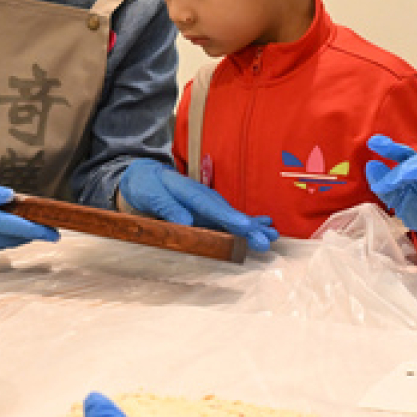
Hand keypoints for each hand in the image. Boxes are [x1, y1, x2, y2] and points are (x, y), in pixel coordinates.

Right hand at [0, 166, 58, 251]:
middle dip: (29, 236)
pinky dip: (0, 239)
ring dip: (16, 239)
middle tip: (49, 229)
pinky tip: (7, 231)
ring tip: (33, 230)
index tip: (51, 231)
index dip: (32, 229)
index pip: (8, 225)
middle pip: (6, 239)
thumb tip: (11, 197)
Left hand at [118, 159, 277, 251]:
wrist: (146, 177)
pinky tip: (264, 228)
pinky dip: (246, 224)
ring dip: (252, 228)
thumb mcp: (150, 194)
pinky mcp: (208, 213)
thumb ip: (167, 207)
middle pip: (225, 213)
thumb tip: (185, 223)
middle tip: (264, 240)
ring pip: (231, 217)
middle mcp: (203, 197)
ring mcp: (207, 205)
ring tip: (271, 237)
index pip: (208, 204)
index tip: (244, 226)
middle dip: (246, 227)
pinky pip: (228, 221)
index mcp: (187, 189)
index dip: (226, 216)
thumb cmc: (147, 186)